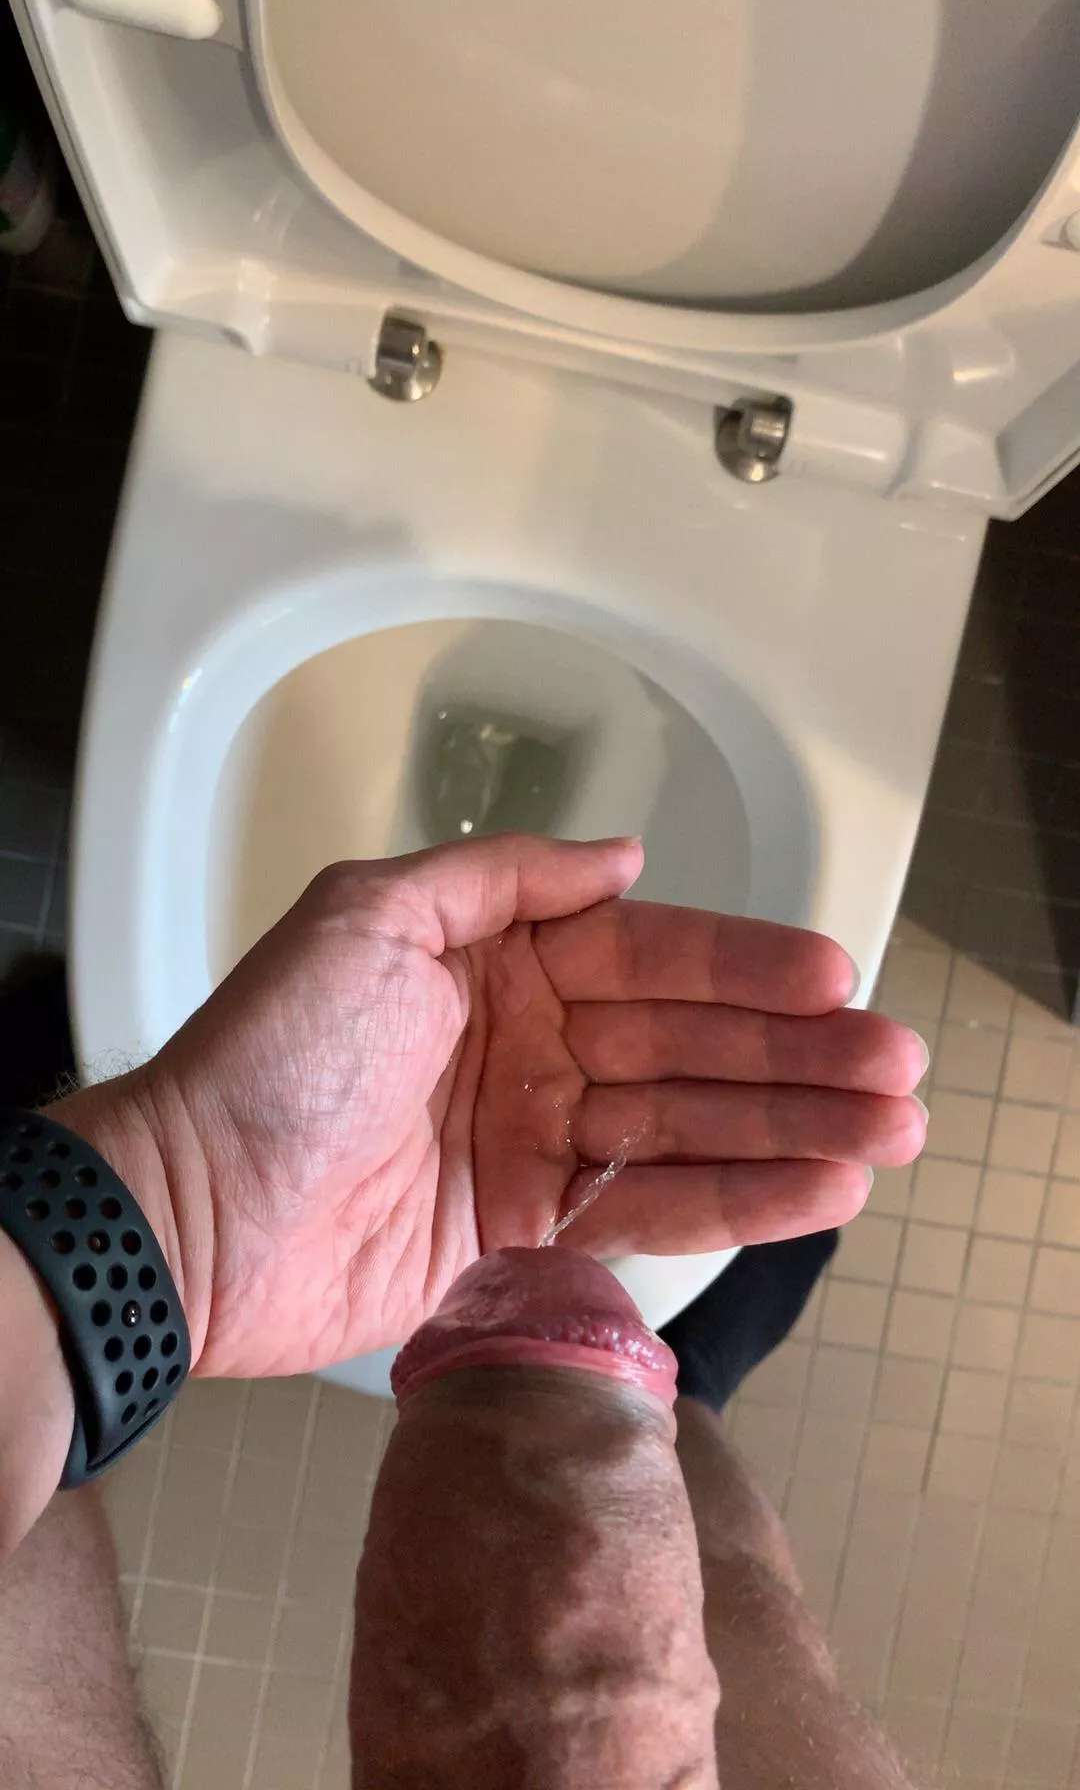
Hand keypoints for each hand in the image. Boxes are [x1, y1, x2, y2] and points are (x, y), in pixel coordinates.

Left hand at [58, 836, 925, 1376]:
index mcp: (500, 959)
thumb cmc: (274, 1053)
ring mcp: (532, 1140)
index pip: (649, 956)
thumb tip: (620, 855)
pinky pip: (646, 1207)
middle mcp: (531, 1044)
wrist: (189, 1212)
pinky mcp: (525, 1227)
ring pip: (686, 1126)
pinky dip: (733, 1199)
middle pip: (689, 1044)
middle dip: (796, 1054)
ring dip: (791, 1128)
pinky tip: (817, 1189)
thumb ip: (498, 875)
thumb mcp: (370, 917)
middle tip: (898, 1066)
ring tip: (890, 1131)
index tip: (834, 974)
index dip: (743, 965)